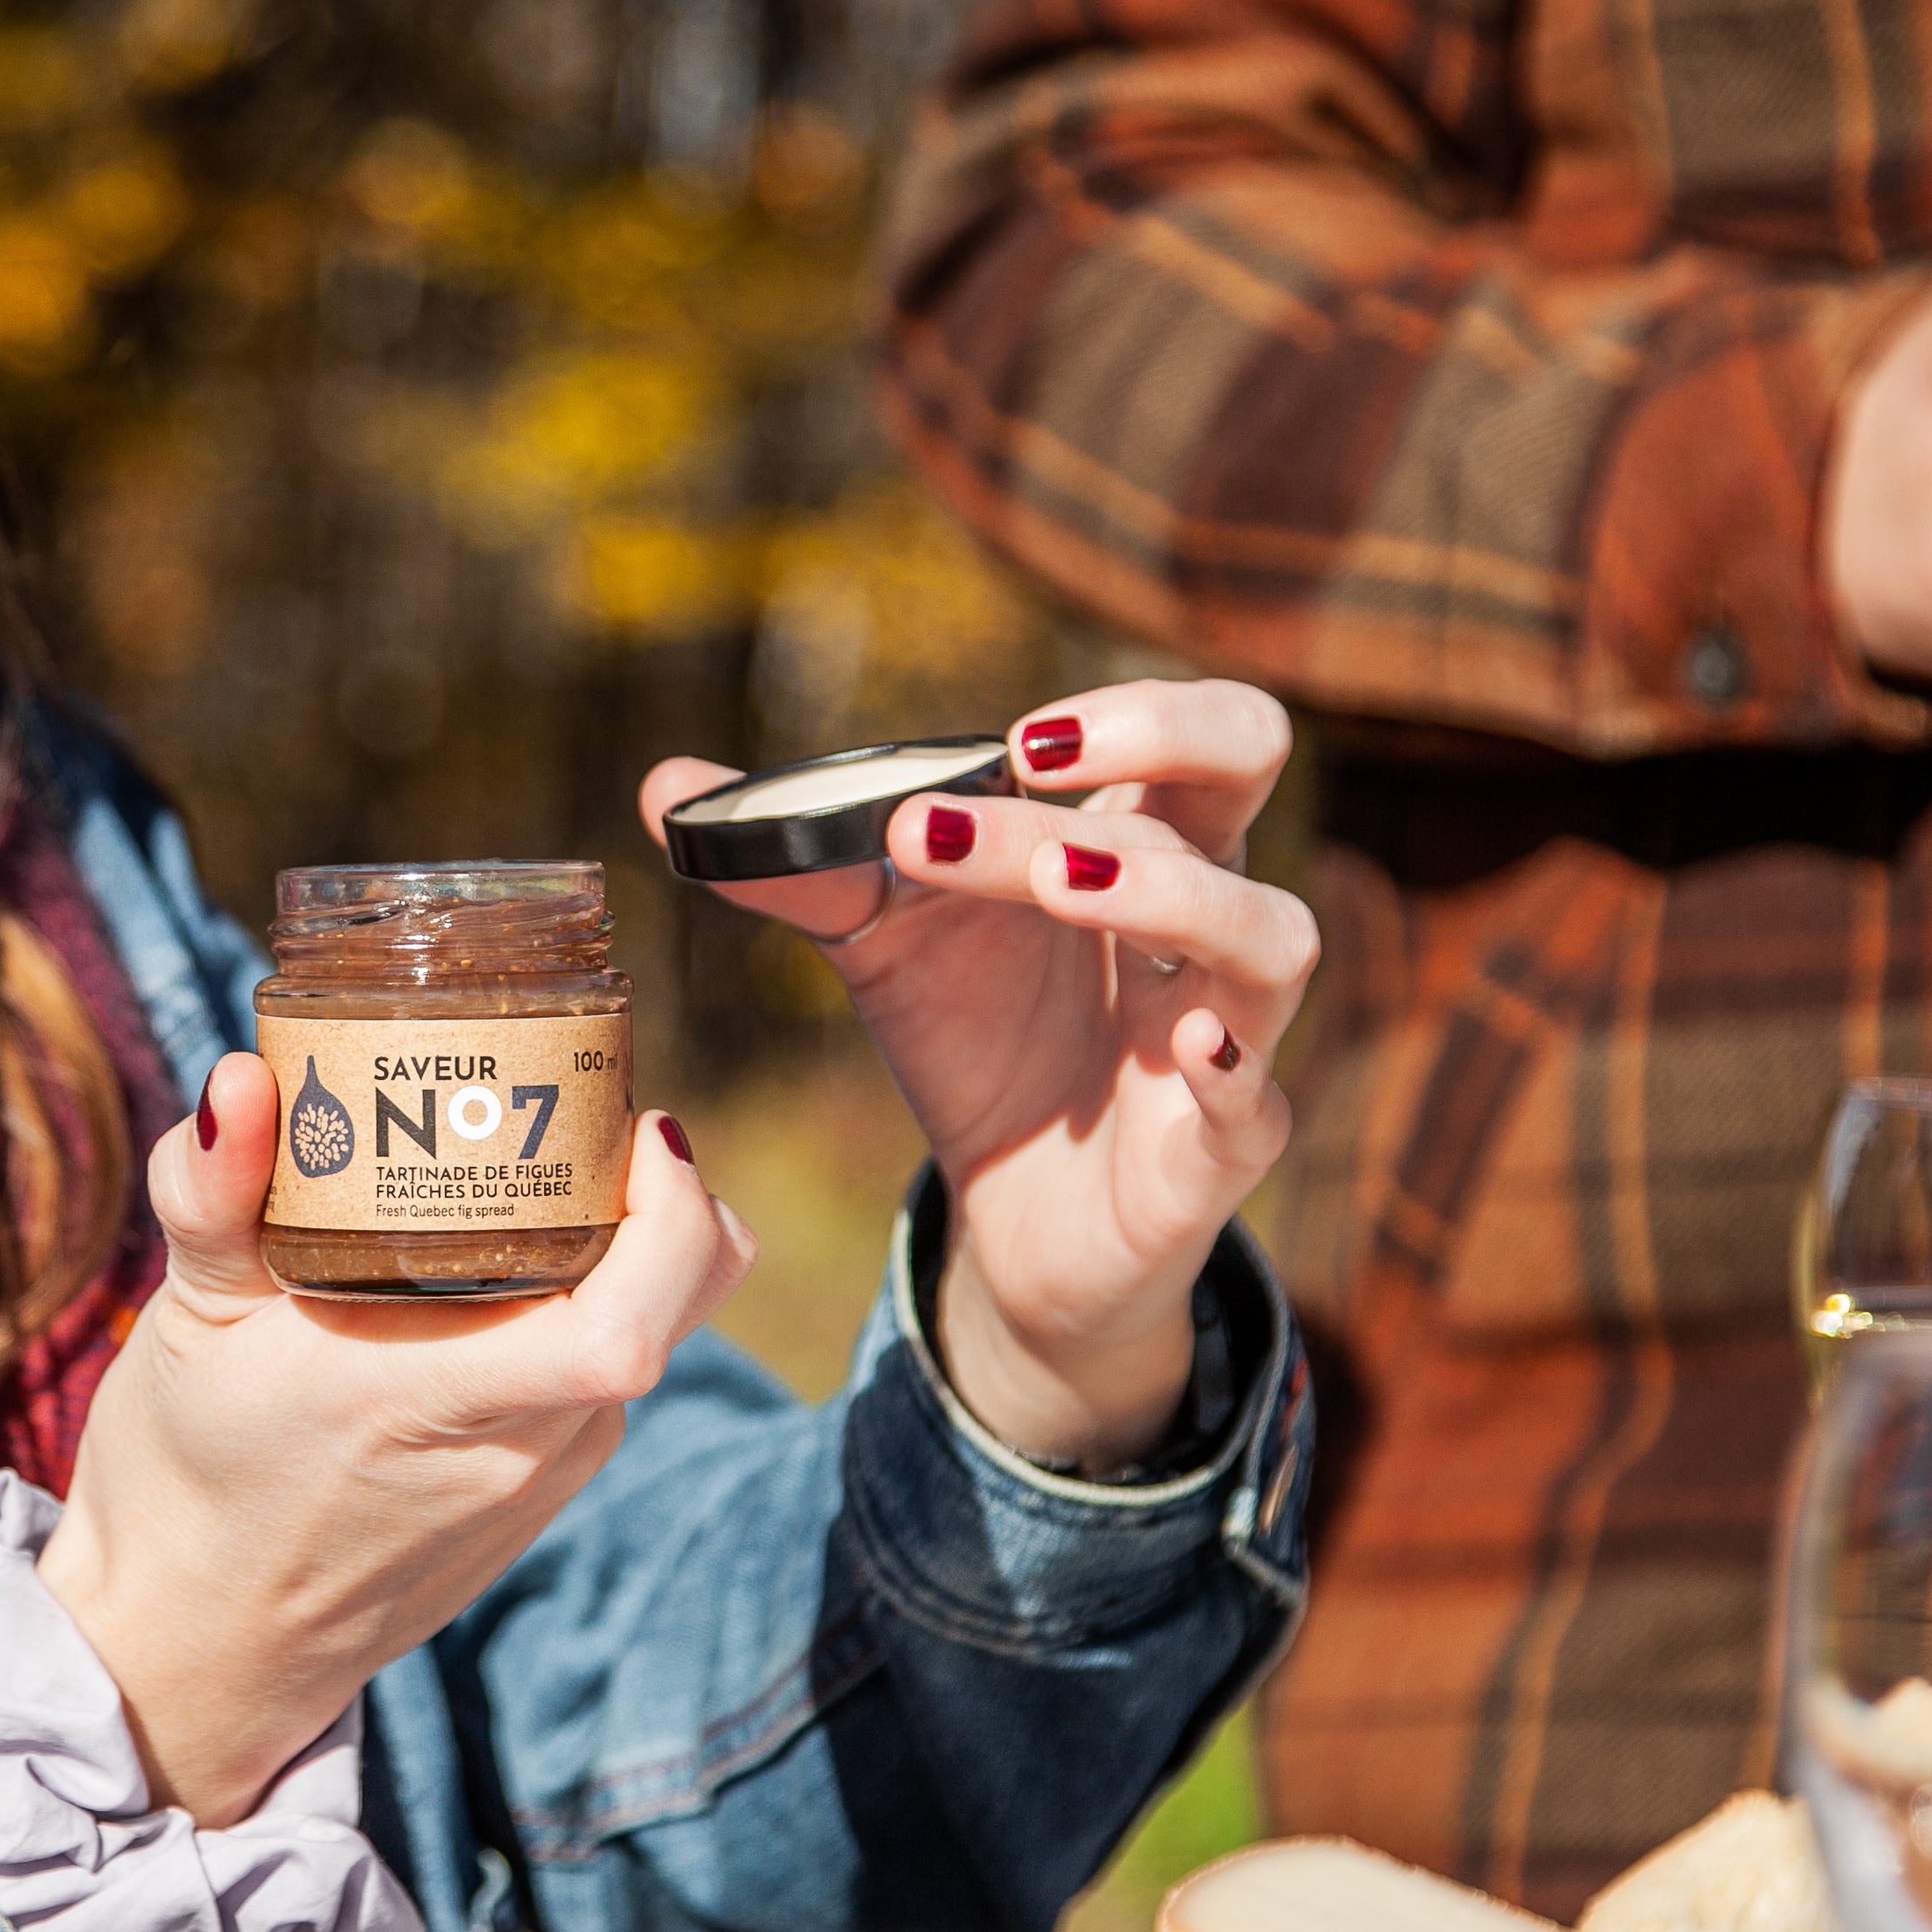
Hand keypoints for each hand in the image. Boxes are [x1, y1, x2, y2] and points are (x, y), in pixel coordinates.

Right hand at [38, 1094, 754, 1827]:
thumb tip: (241, 1077)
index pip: (625, 1327)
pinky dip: (589, 1298)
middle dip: (663, 1192)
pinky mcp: (542, 1494)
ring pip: (653, 1336)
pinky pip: (607, 1374)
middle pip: (676, 1307)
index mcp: (433, 1403)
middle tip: (577, 1108)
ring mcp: (544, 1479)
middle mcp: (519, 1451)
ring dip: (626, 1243)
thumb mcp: (187, 1324)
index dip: (670, 1215)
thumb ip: (212, 1195)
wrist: (196, 1645)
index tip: (633, 1124)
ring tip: (528, 1167)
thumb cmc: (188, 1481)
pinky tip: (499, 1260)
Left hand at [638, 679, 1313, 1471]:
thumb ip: (791, 866)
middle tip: (1035, 761)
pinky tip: (1187, 1043)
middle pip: (1252, 767)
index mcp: (1133, 840)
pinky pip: (1256, 1099)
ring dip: (1167, 892)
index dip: (1124, 712)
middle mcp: (1200, 915)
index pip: (1185, 729)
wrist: (1012, 1219)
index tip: (1010, 740)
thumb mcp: (884, 945)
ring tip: (1058, 878)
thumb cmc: (981, 1043)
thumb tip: (663, 787)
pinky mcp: (1216, 1150)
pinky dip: (1230, 1065)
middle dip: (1165, 737)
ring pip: (1268, 934)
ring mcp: (1225, 1027)